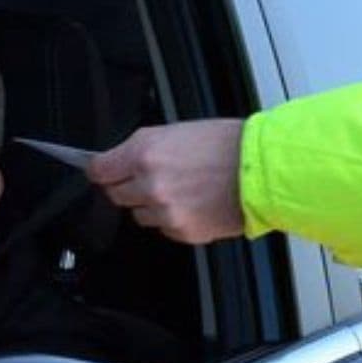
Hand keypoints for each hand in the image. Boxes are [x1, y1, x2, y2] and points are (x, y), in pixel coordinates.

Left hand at [88, 119, 245, 243]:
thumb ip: (145, 148)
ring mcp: (164, 211)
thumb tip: (121, 161)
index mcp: (145, 153)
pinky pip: (163, 228)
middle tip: (151, 177)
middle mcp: (149, 184)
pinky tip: (193, 202)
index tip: (102, 171)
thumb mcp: (179, 131)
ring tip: (180, 189)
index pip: (99, 169)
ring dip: (151, 204)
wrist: (262, 170)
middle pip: (115, 194)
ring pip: (139, 214)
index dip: (101, 169)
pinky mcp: (181, 231)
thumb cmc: (229, 144)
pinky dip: (172, 218)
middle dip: (128, 186)